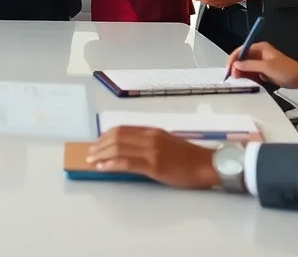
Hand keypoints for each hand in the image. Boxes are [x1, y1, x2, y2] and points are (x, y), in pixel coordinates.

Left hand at [85, 127, 219, 188]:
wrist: (208, 165)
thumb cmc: (190, 158)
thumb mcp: (167, 143)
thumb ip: (149, 143)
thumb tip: (130, 149)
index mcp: (152, 131)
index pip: (122, 129)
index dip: (106, 136)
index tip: (96, 143)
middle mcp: (150, 137)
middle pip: (117, 137)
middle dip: (100, 145)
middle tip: (89, 153)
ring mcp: (151, 150)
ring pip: (119, 148)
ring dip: (101, 155)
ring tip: (91, 161)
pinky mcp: (154, 165)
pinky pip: (126, 162)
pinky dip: (111, 164)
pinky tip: (102, 167)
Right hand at [226, 42, 297, 88]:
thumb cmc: (287, 70)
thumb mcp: (266, 68)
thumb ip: (250, 65)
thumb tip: (236, 65)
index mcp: (260, 48)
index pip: (241, 50)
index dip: (233, 59)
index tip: (228, 69)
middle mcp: (259, 53)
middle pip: (242, 58)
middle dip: (237, 67)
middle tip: (234, 78)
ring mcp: (261, 62)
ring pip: (246, 67)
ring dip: (242, 73)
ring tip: (240, 81)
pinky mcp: (264, 70)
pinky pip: (252, 73)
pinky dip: (249, 77)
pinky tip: (248, 82)